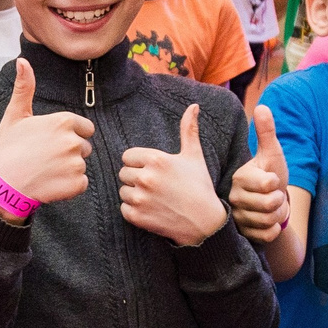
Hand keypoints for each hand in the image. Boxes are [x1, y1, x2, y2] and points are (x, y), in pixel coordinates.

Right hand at [0, 59, 93, 210]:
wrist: (1, 185)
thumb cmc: (7, 149)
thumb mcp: (15, 115)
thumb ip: (25, 87)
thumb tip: (22, 61)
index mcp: (63, 121)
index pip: (84, 128)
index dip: (68, 136)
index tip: (48, 143)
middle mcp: (72, 141)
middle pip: (83, 147)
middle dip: (68, 153)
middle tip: (44, 159)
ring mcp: (76, 163)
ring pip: (81, 165)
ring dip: (68, 170)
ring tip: (45, 171)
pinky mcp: (76, 184)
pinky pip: (81, 183)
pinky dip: (69, 187)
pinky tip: (50, 184)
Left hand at [119, 103, 227, 245]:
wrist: (205, 222)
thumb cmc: (199, 186)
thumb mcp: (194, 156)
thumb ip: (188, 130)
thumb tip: (193, 105)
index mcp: (156, 159)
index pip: (128, 156)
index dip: (140, 163)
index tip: (155, 171)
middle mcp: (146, 178)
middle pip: (123, 173)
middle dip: (136, 178)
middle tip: (156, 186)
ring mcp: (140, 198)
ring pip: (123, 191)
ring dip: (134, 195)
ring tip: (155, 198)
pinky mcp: (137, 216)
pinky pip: (124, 209)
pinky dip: (134, 211)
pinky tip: (152, 210)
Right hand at [229, 104, 290, 240]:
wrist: (268, 204)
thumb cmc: (269, 175)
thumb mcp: (271, 154)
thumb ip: (266, 132)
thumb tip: (262, 106)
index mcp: (240, 178)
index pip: (267, 184)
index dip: (276, 183)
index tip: (271, 180)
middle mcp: (233, 198)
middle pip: (269, 204)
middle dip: (279, 201)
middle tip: (273, 196)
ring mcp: (237, 218)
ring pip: (269, 221)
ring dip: (277, 216)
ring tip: (270, 209)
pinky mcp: (242, 234)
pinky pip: (267, 235)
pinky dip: (274, 230)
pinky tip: (268, 223)